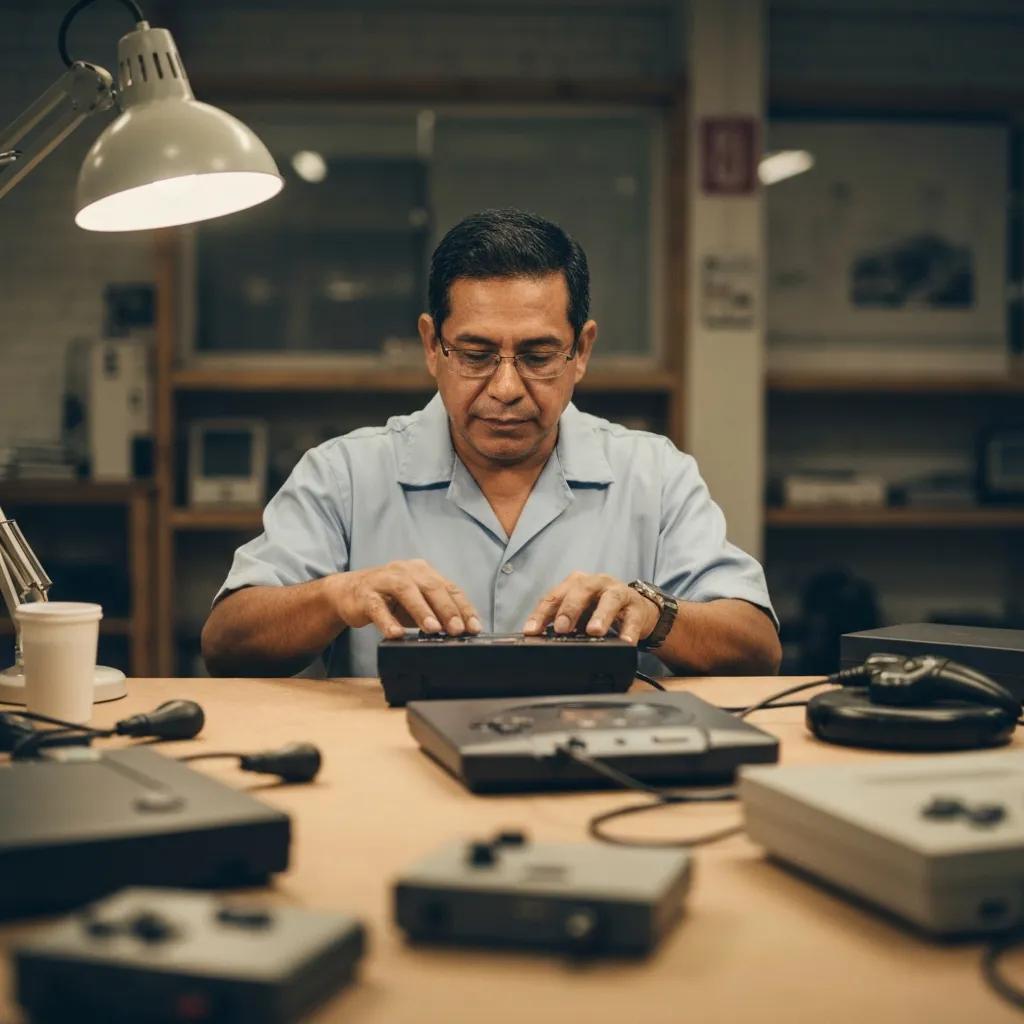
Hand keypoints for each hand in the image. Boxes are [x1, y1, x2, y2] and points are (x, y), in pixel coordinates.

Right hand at [333, 560, 481, 639]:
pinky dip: (387, 621)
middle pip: (431, 586)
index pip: (449, 587)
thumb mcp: (416, 604)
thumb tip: (461, 631)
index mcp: (423, 571)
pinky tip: (396, 634)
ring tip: (433, 629)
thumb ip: (436, 612)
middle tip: (457, 630)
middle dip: (447, 609)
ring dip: (421, 610)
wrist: (348, 593)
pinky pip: (377, 608)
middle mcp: (405, 571)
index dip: (463, 607)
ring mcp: (384, 580)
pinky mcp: (365, 595)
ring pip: (406, 591)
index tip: (474, 627)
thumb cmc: (389, 600)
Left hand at [522, 572, 660, 645]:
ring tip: (594, 632)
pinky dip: (629, 630)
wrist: (638, 609)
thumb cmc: (600, 609)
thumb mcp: (578, 613)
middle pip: (581, 591)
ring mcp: (618, 592)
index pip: (554, 596)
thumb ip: (560, 622)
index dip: (541, 614)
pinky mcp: (637, 607)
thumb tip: (537, 639)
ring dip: (601, 615)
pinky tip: (625, 642)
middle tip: (561, 628)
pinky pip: (633, 618)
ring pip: (610, 600)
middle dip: (569, 609)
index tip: (531, 631)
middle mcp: (596, 583)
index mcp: (576, 584)